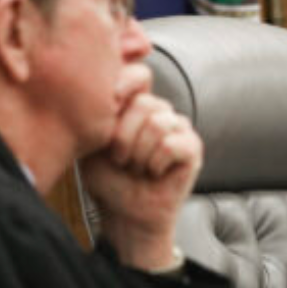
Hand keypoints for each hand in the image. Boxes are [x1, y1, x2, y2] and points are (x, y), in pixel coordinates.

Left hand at [80, 63, 202, 270]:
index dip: (124, 84)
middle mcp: (160, 111)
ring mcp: (179, 128)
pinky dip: (156, 163)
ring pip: (158, 124)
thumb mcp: (93, 140)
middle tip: (121, 160)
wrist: (125, 213)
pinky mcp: (193, 148)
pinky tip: (154, 173)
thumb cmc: (108, 178)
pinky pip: (172, 144)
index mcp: (135, 104)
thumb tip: (107, 88)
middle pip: (145, 103)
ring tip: (137, 168)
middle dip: (124, 138)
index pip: (138, 75)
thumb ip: (101, 111)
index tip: (110, 104)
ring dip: (139, 154)